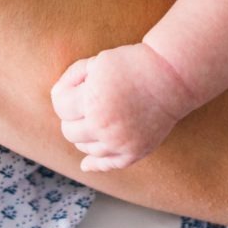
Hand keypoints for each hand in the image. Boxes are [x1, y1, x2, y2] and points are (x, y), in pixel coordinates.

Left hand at [50, 41, 193, 171]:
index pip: (60, 107)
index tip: (73, 87)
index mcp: (92, 102)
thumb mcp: (95, 62)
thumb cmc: (130, 64)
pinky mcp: (134, 153)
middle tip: (84, 102)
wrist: (169, 78)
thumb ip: (71, 78)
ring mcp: (120, 144)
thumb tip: (57, 98)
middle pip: (69, 131)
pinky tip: (86, 163)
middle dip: (71, 115)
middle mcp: (104, 127)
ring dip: (83, 134)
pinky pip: (107, 165)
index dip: (63, 94)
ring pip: (84, 148)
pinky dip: (94, 163)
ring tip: (96, 116)